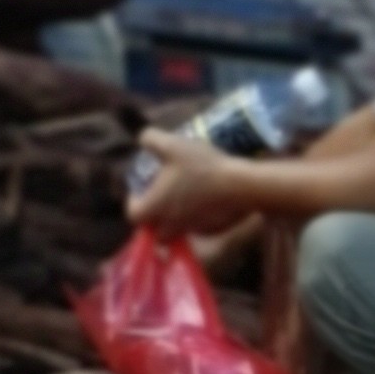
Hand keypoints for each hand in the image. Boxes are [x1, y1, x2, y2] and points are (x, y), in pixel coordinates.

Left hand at [128, 130, 256, 235]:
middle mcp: (173, 224)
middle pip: (156, 234)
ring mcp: (194, 230)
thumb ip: (150, 139)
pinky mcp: (212, 230)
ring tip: (185, 200)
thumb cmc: (202, 166)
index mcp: (157, 206)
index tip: (140, 192)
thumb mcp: (171, 144)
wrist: (241, 185)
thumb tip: (143, 140)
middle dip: (156, 222)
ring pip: (179, 232)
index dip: (133, 204)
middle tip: (161, 202)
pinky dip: (198, 220)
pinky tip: (207, 201)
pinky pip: (199, 230)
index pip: (134, 216)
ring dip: (177, 221)